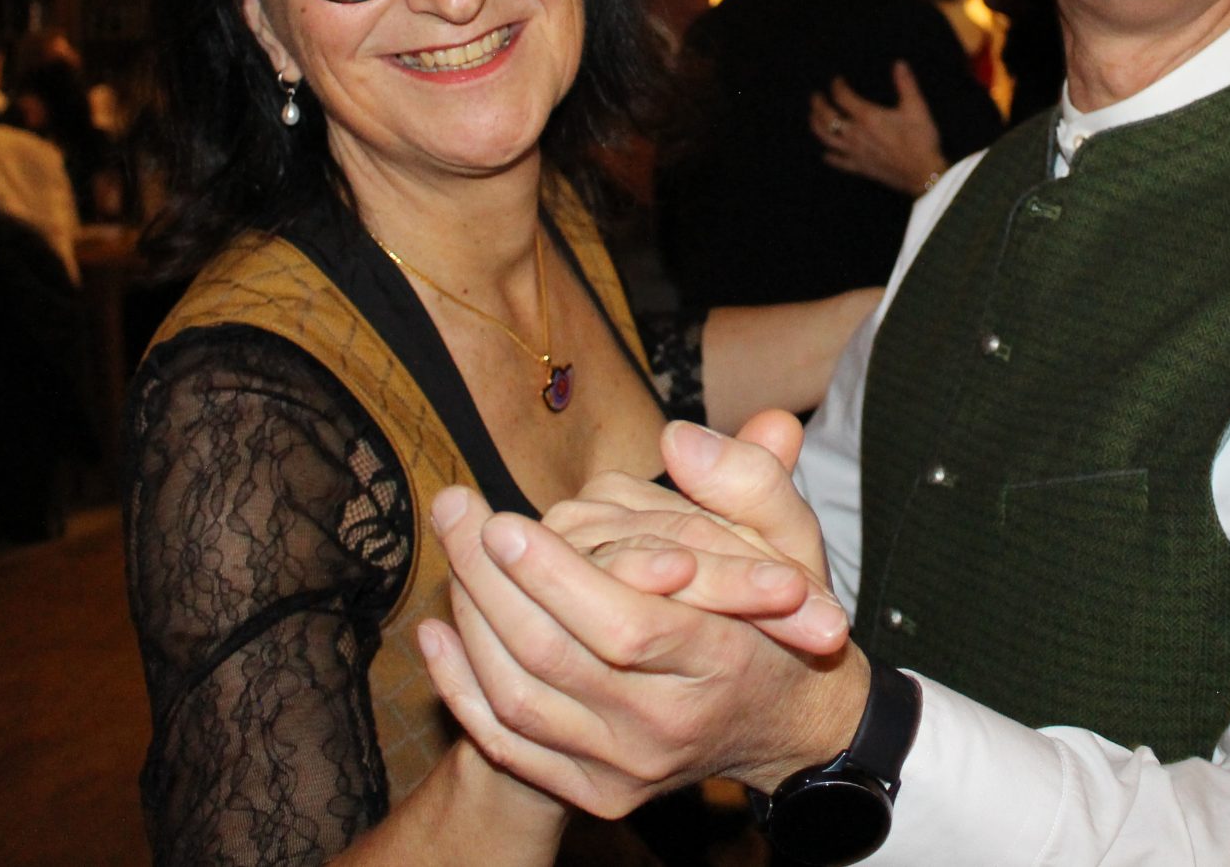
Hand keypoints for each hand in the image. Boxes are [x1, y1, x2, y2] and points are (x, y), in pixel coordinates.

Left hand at [416, 415, 863, 813]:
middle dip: (491, 582)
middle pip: (557, 658)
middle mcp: (671, 726)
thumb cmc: (784, 613)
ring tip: (449, 554)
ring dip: (471, 622)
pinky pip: (508, 745)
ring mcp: (627, 766)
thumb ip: (749, 480)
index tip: (503, 522)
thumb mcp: (792, 538)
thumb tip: (679, 439)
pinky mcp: (594, 791)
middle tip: (455, 514)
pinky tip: (437, 632)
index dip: (555, 575)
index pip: (627, 626)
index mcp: (724, 662)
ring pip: (521, 699)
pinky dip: (462, 688)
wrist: (784, 723)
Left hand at [812, 62, 945, 194]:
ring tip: (813, 118)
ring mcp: (855, 152)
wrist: (922, 172)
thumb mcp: (916, 108)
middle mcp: (855, 134)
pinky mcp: (859, 167)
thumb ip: (906, 84)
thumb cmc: (920, 140)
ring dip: (816, 126)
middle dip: (818, 104)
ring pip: (826, 138)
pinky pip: (839, 161)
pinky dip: (830, 156)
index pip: (842, 97)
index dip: (837, 86)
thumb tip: (899, 64)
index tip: (837, 80)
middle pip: (827, 117)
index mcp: (867, 116)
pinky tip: (825, 154)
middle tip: (815, 97)